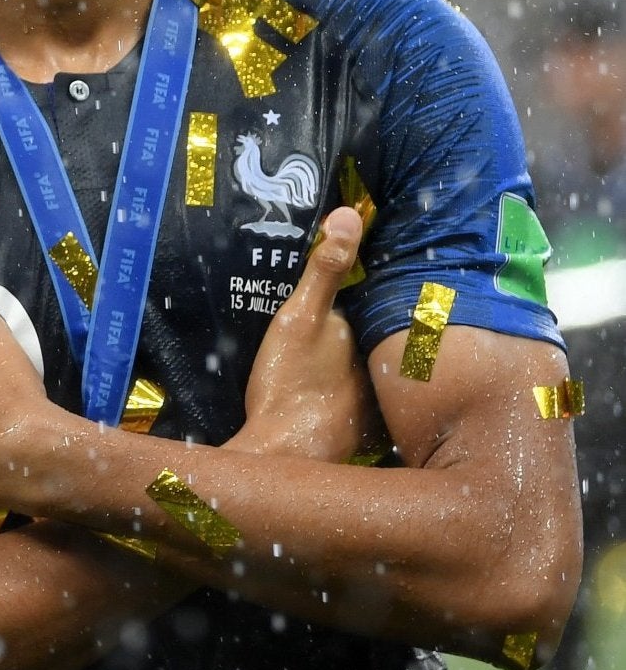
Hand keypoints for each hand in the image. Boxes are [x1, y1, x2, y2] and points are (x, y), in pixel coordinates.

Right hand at [233, 205, 379, 461]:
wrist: (280, 455)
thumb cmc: (289, 383)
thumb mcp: (300, 318)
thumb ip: (325, 270)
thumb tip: (348, 213)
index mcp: (380, 338)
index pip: (386, 306)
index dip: (375, 292)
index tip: (365, 277)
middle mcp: (389, 373)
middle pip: (381, 342)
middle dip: (376, 330)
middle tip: (346, 322)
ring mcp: (379, 407)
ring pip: (375, 375)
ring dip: (367, 367)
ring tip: (340, 357)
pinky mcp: (362, 435)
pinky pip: (365, 406)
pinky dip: (354, 400)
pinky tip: (332, 398)